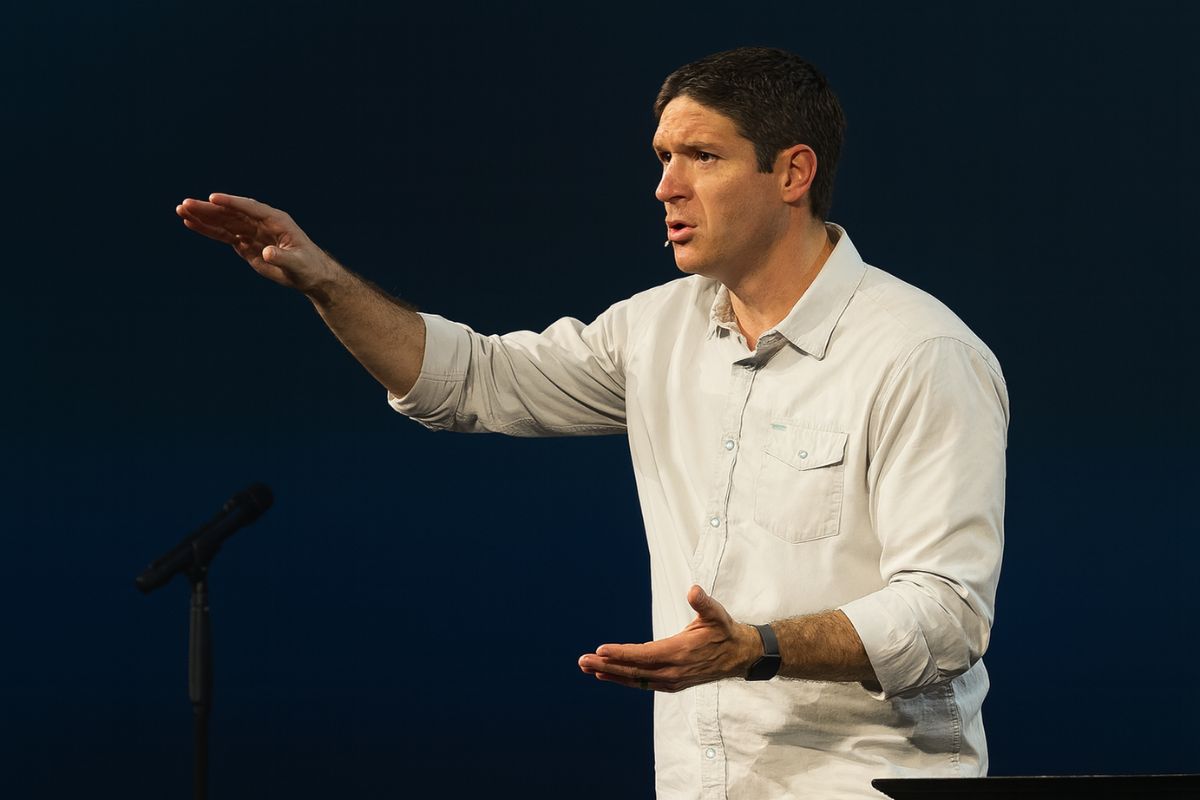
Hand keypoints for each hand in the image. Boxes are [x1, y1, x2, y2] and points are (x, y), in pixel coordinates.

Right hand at [176, 193, 338, 292]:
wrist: (311, 276)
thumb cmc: (309, 267)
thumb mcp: (298, 263)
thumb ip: (282, 257)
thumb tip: (266, 253)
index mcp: (276, 220)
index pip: (250, 208)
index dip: (232, 203)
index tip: (213, 198)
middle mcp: (261, 223)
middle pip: (231, 212)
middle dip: (209, 209)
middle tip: (185, 204)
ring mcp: (251, 232)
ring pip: (224, 222)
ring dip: (203, 217)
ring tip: (181, 211)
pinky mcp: (245, 244)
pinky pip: (224, 234)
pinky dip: (208, 230)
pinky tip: (191, 223)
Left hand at [578, 585, 760, 692]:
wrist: (739, 656)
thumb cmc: (724, 631)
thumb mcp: (716, 613)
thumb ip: (703, 603)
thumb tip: (693, 590)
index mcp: (680, 652)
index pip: (644, 655)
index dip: (621, 653)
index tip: (600, 649)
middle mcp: (673, 671)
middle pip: (634, 670)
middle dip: (606, 665)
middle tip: (582, 660)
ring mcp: (671, 681)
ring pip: (635, 679)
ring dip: (610, 673)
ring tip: (587, 667)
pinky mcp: (671, 684)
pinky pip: (642, 683)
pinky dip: (623, 679)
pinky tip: (607, 674)